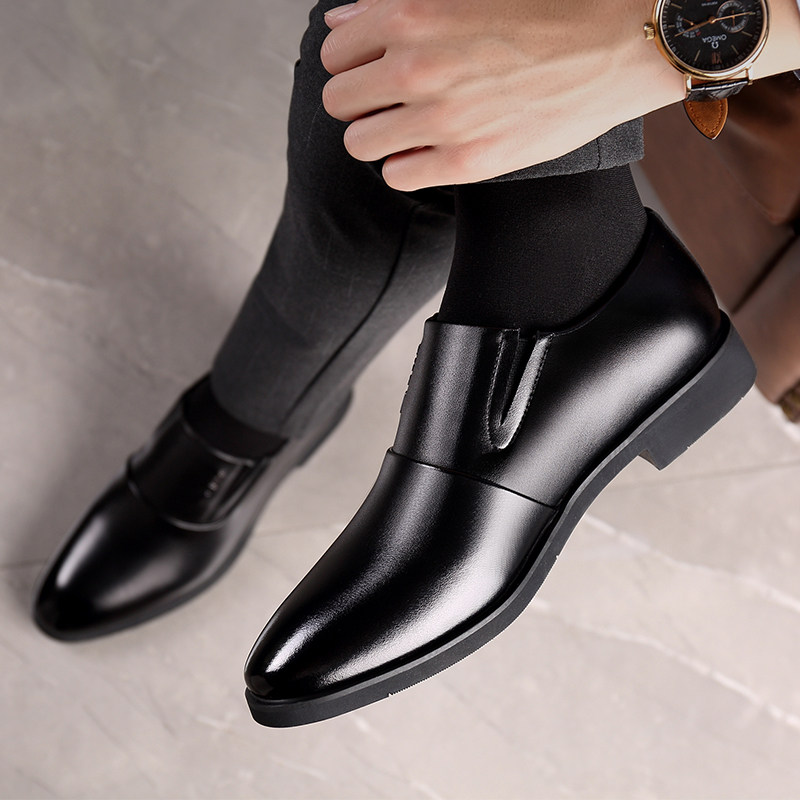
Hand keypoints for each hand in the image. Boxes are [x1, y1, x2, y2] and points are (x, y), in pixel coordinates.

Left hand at [320, 0, 684, 190]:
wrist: (616, 44)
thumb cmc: (549, 9)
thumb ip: (394, 4)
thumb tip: (343, 22)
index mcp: (411, 13)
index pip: (335, 52)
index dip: (354, 61)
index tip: (373, 69)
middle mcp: (416, 68)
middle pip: (339, 100)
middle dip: (360, 100)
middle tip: (390, 101)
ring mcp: (440, 119)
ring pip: (360, 144)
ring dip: (378, 136)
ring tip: (409, 128)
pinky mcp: (467, 162)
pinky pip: (397, 176)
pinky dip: (406, 165)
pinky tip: (429, 151)